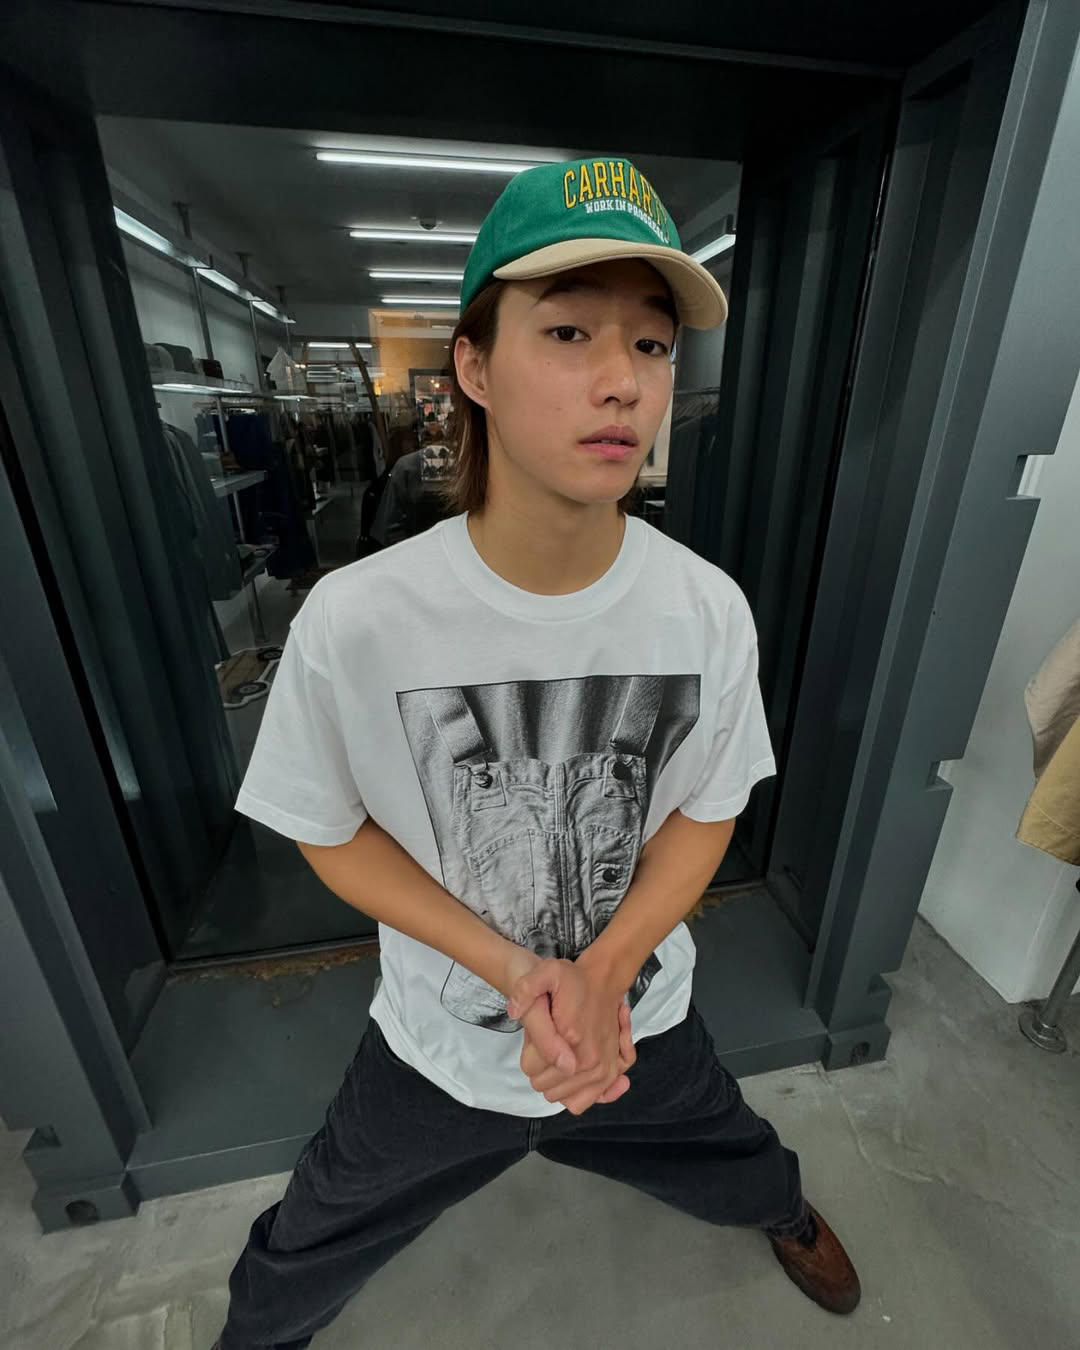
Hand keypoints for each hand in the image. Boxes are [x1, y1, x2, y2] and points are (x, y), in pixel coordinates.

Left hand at [507, 958, 636, 1113]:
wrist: (604, 980)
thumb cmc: (573, 980)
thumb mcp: (545, 973)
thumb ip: (525, 991)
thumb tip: (515, 1013)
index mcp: (570, 1037)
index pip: (530, 1067)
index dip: (529, 1050)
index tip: (539, 1032)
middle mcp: (589, 1059)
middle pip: (545, 1086)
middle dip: (542, 1067)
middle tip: (552, 1041)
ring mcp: (602, 1070)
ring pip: (562, 1097)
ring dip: (557, 1082)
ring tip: (562, 1054)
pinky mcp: (609, 1074)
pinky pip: (581, 1102)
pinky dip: (574, 1094)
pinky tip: (571, 1074)